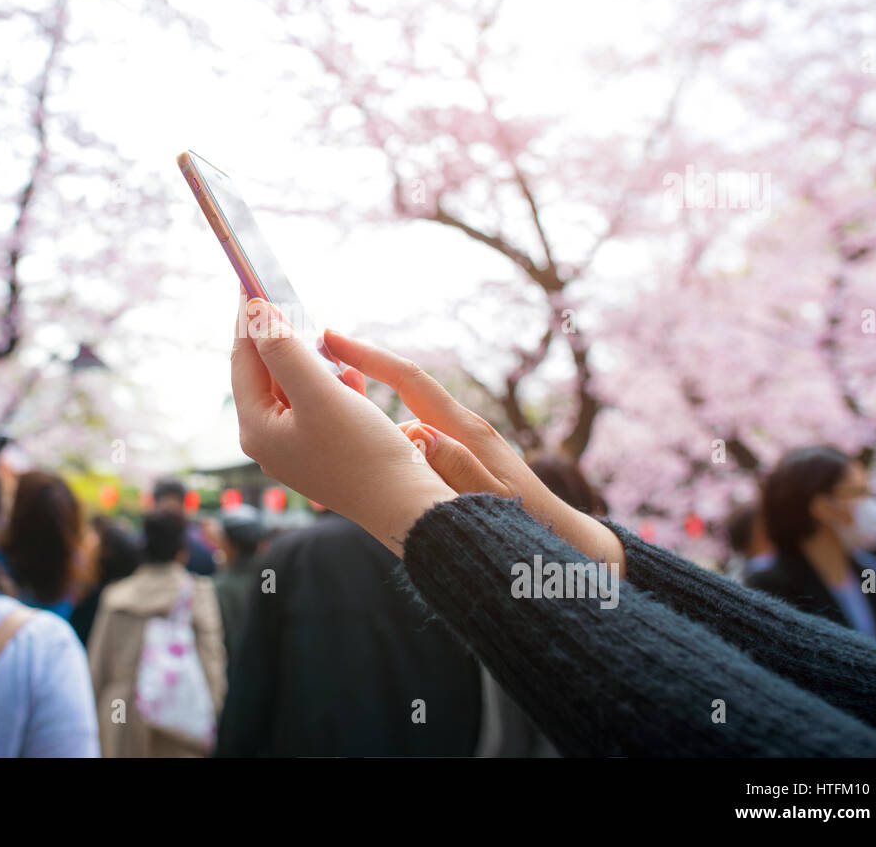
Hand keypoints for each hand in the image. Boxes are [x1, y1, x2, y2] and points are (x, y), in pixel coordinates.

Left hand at [232, 294, 455, 552]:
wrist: (406, 508)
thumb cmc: (363, 454)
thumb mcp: (320, 395)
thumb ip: (284, 351)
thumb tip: (255, 311)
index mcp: (257, 428)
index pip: (242, 360)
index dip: (248, 318)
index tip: (252, 279)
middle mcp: (268, 440)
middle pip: (262, 373)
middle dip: (277, 336)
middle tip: (286, 295)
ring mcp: (293, 448)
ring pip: (290, 387)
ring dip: (306, 359)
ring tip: (321, 336)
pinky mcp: (321, 451)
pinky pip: (314, 405)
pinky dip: (327, 384)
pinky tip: (349, 376)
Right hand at [322, 328, 625, 570]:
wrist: (562, 539)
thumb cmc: (530, 526)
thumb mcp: (494, 502)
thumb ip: (461, 471)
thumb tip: (423, 436)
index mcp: (464, 431)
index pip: (409, 380)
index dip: (370, 356)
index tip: (331, 337)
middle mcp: (460, 428)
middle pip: (400, 390)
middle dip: (359, 374)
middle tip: (312, 367)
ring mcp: (459, 441)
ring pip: (402, 419)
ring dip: (370, 413)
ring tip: (329, 415)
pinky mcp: (457, 457)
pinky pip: (412, 440)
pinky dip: (387, 440)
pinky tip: (368, 455)